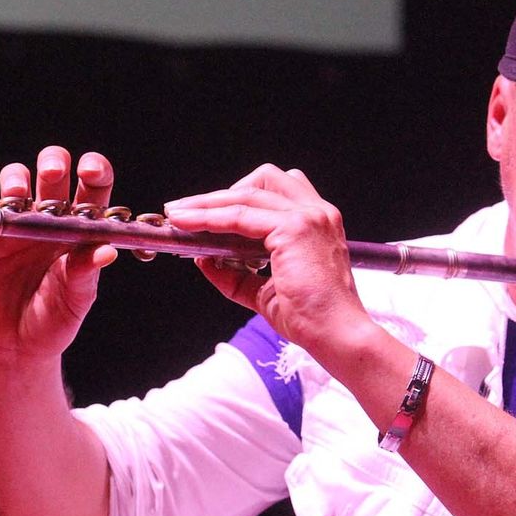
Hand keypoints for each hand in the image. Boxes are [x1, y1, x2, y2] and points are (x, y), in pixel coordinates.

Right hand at [0, 146, 118, 365]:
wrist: (13, 346)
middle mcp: (52, 220)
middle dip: (54, 163)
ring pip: (17, 180)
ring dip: (18, 178)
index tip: (90, 170)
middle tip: (52, 174)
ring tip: (19, 196)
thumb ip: (86, 274)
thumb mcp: (75, 300)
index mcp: (82, 230)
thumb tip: (106, 251)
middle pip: (54, 173)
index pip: (94, 188)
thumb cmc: (52, 322)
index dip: (94, 170)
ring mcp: (18, 224)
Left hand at [166, 164, 374, 353]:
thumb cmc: (311, 318)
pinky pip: (240, 216)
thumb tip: (204, 260)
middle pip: (261, 181)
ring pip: (245, 195)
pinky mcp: (294, 229)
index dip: (237, 197)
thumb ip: (238, 275)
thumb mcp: (267, 291)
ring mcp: (307, 217)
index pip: (274, 193)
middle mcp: (316, 212)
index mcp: (317, 222)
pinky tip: (190, 225)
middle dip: (220, 194)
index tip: (205, 210)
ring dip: (207, 203)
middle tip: (185, 210)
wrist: (336, 335)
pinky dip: (211, 219)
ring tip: (178, 215)